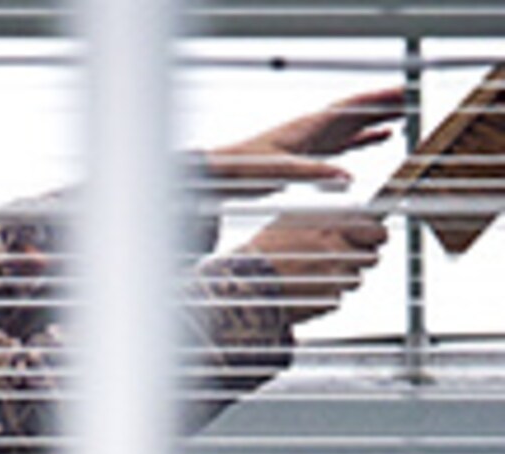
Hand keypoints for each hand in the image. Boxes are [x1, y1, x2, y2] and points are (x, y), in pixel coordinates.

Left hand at [204, 88, 404, 196]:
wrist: (220, 175)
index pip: (352, 106)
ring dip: (377, 121)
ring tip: (403, 118)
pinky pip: (342, 144)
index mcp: (309, 126)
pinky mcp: (307, 155)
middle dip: (385, 105)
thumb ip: (314, 174)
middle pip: (357, 112)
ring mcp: (312, 141)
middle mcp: (313, 129)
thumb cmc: (245, 169)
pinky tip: (377, 139)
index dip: (379, 99)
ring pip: (353, 126)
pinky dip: (362, 140)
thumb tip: (346, 178)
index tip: (404, 93)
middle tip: (414, 101)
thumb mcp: (281, 172)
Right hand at [242, 208, 389, 321]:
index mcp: (332, 225)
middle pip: (372, 256)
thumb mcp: (292, 218)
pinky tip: (306, 290)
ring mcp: (334, 276)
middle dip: (363, 258)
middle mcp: (338, 248)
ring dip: (341, 279)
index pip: (375, 228)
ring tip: (316, 277)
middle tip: (346, 260)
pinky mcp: (327, 300)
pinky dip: (324, 296)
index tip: (371, 238)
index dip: (375, 235)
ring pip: (355, 279)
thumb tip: (351, 211)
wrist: (243, 284)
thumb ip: (324, 215)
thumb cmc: (263, 251)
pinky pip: (336, 298)